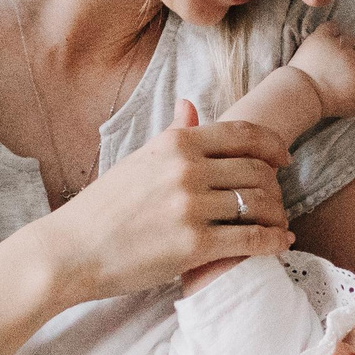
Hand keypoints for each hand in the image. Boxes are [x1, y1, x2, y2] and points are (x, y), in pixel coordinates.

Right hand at [35, 98, 292, 300]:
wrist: (70, 250)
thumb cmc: (103, 208)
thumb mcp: (138, 160)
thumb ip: (172, 134)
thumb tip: (191, 104)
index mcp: (175, 144)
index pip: (242, 134)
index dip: (272, 145)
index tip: (285, 158)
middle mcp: (187, 170)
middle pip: (257, 170)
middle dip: (275, 186)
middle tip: (279, 200)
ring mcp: (191, 207)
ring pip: (258, 204)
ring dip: (277, 215)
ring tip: (278, 223)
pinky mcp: (194, 245)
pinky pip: (250, 239)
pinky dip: (273, 241)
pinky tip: (280, 243)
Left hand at [286, 22, 354, 117]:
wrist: (303, 94)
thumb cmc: (330, 104)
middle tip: (344, 68)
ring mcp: (340, 45)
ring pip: (350, 39)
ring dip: (344, 47)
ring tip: (333, 57)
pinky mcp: (323, 37)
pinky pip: (332, 27)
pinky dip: (331, 32)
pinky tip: (329, 42)